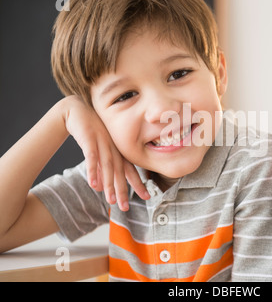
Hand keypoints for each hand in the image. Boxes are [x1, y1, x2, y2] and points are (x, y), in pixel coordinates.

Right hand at [61, 96, 149, 210]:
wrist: (77, 110)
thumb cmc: (91, 131)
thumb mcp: (100, 149)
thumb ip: (102, 166)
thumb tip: (101, 187)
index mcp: (118, 150)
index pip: (130, 170)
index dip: (138, 184)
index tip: (147, 197)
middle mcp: (114, 148)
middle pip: (120, 172)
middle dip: (123, 190)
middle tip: (126, 207)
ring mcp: (103, 143)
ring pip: (108, 167)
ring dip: (110, 184)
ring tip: (111, 201)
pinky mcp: (89, 139)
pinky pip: (92, 157)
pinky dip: (93, 171)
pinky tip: (93, 185)